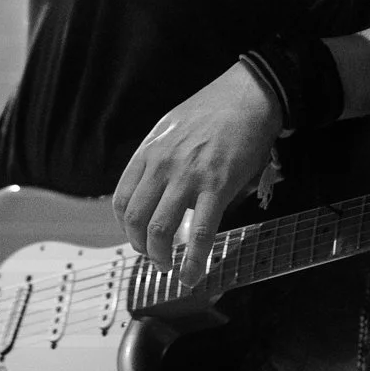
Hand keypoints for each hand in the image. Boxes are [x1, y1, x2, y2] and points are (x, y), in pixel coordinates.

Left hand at [112, 62, 283, 287]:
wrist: (248, 95)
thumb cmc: (213, 110)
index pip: (122, 199)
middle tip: (153, 257)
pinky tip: (193, 275)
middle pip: (135, 218)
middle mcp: (162, 164)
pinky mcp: (218, 185)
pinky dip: (193, 260)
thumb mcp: (171, 127)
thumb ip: (160, 157)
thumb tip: (159, 188)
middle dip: (141, 247)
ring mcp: (188, 176)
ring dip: (160, 257)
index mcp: (149, 151)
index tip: (137, 237)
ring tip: (169, 268)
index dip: (126, 227)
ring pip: (160, 229)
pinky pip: (200, 232)